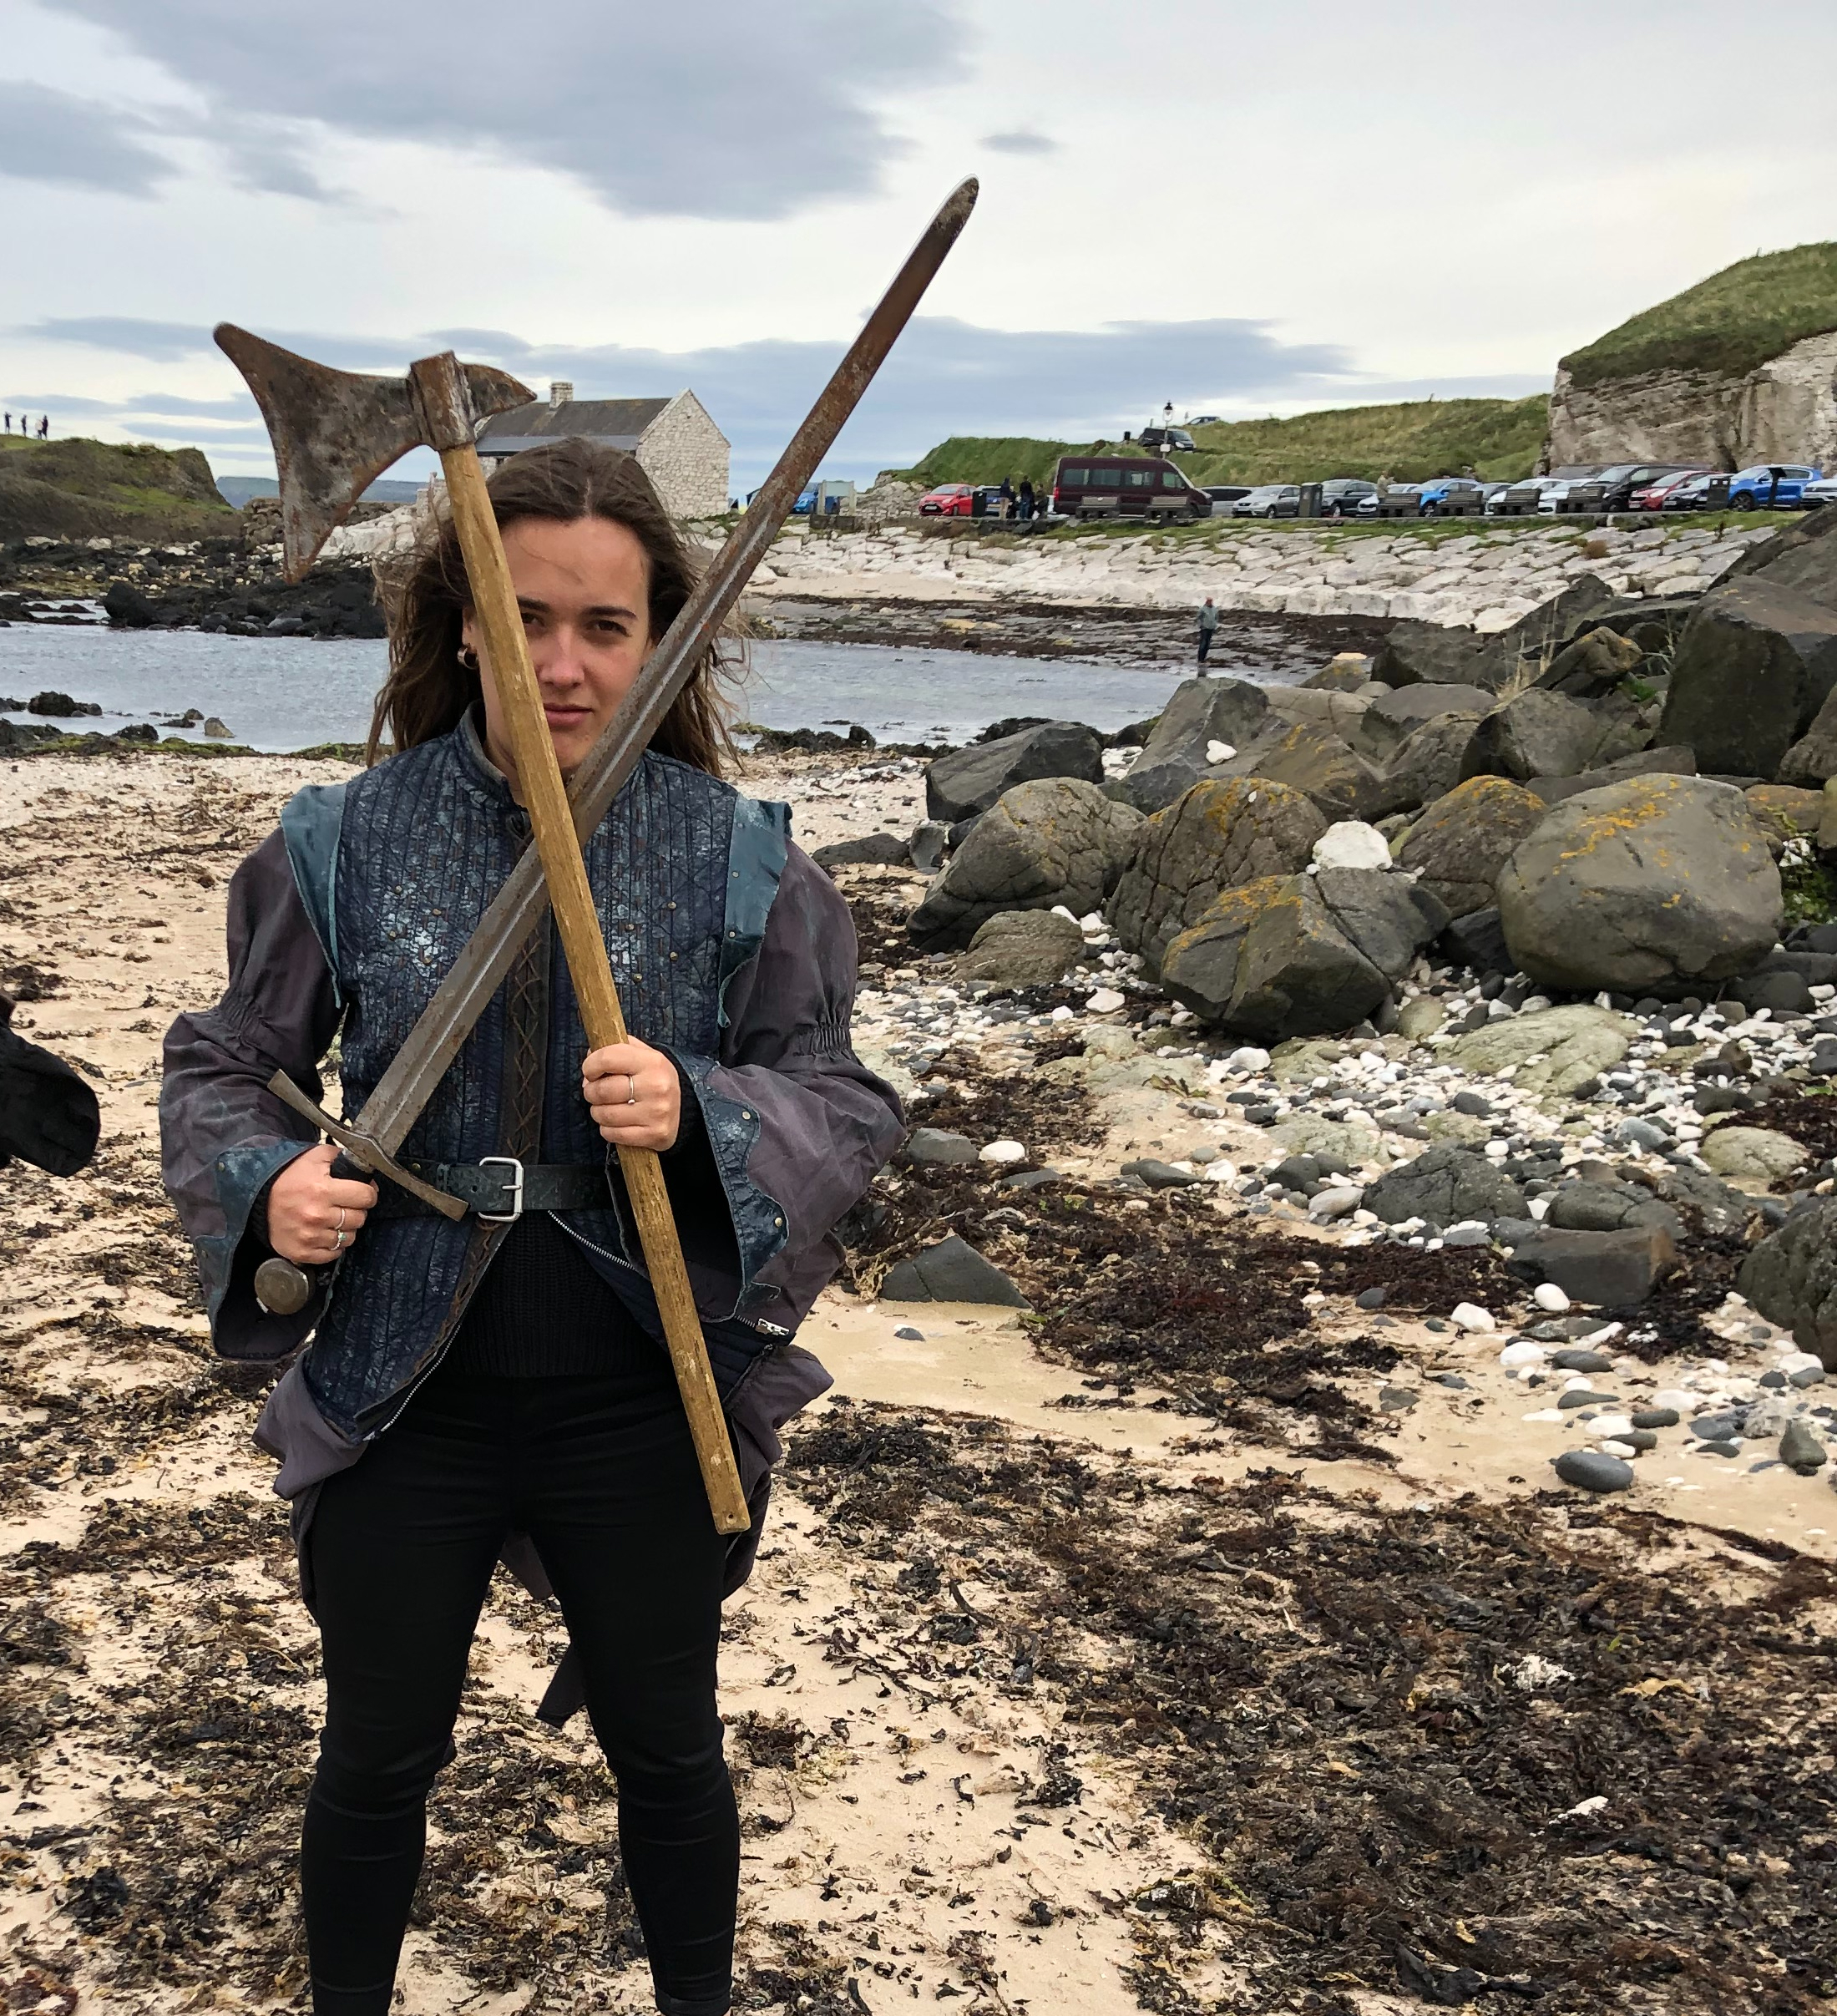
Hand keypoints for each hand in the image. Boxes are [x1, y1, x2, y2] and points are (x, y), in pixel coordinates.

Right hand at [266, 1145, 378, 1265]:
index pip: (366, 1196)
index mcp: (323, 1190)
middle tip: (345, 1205)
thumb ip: (341, 1157)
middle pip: (359, 1219)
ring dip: (345, 1229)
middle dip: (356, 1210)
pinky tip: (325, 1233)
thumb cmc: (288, 1177)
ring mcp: (309, 1237)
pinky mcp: (302, 1252)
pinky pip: (333, 1254)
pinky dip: (333, 1246)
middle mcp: (317, 1215)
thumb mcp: (314, 1157)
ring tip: (334, 1219)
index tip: (363, 1192)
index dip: (368, 1193)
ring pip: (349, 1238)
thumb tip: (364, 1163)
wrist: (256, 1197)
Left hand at [582, 1038, 679, 1151]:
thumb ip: (615, 1048)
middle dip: (590, 1092)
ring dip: (597, 1112)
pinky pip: (613, 1134)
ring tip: (605, 1107)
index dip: (590, 1065)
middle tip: (594, 1092)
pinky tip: (615, 1124)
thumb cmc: (653, 1079)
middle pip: (603, 1090)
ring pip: (605, 1114)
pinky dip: (607, 1130)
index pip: (607, 1058)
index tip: (590, 1072)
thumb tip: (590, 1060)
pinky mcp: (654, 1134)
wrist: (682, 1107)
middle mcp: (657, 1086)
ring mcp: (656, 1112)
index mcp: (652, 1061)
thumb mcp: (642, 1055)